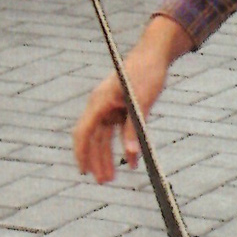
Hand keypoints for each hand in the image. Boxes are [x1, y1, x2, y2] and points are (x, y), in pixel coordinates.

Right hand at [72, 16, 191, 183]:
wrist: (154, 54)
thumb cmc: (146, 73)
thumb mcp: (141, 102)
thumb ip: (134, 129)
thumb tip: (132, 155)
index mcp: (99, 101)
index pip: (84, 131)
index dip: (82, 152)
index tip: (83, 171)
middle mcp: (100, 105)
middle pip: (94, 138)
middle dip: (97, 160)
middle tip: (103, 182)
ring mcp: (110, 107)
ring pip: (104, 138)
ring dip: (108, 157)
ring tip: (112, 178)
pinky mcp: (121, 109)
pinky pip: (118, 132)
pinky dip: (124, 146)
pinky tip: (133, 162)